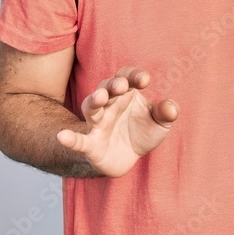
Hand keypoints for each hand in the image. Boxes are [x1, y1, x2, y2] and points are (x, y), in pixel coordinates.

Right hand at [55, 67, 177, 177]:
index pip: (126, 77)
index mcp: (126, 94)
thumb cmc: (141, 132)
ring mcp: (98, 123)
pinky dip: (70, 138)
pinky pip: (79, 140)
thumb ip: (165, 113)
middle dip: (114, 85)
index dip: (134, 76)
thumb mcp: (159, 123)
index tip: (145, 80)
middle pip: (107, 88)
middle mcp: (109, 104)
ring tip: (100, 97)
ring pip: (91, 107)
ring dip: (95, 101)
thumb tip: (171, 108)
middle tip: (121, 85)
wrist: (127, 158)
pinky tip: (62, 136)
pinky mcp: (91, 144)